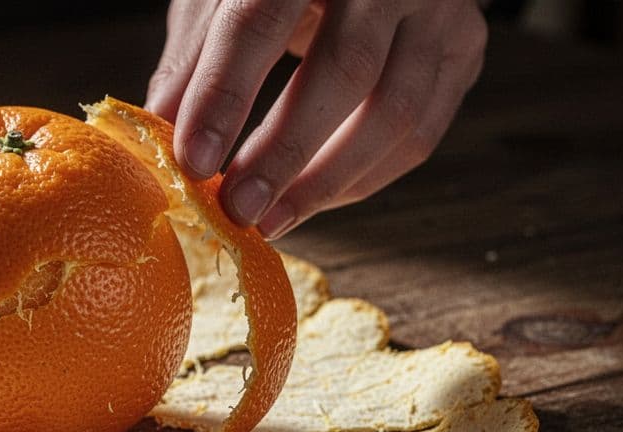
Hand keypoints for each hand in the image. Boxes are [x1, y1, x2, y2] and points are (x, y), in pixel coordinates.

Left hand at [146, 0, 486, 238]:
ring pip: (393, 112)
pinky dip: (366, 178)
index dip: (224, 96)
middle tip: (237, 209)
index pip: (260, 22)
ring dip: (327, 181)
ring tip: (272, 220)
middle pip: (341, 72)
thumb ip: (193, 60)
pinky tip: (315, 199)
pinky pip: (420, 132)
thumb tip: (158, 137)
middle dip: (282, 153)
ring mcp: (439, 9)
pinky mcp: (464, 47)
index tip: (194, 161)